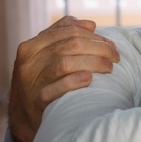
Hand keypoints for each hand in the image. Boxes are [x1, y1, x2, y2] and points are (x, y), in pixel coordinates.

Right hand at [8, 16, 118, 141]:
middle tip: (115, 57)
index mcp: (31, 46)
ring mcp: (31, 82)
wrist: (24, 116)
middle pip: (71, 45)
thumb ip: (64, 35)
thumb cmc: (42, 80)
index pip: (68, 31)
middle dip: (99, 49)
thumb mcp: (45, 55)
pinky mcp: (36, 101)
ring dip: (93, 63)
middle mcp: (29, 62)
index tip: (111, 45)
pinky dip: (75, 81)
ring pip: (65, 63)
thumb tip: (91, 24)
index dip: (94, 36)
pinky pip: (56, 88)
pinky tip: (89, 79)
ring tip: (109, 68)